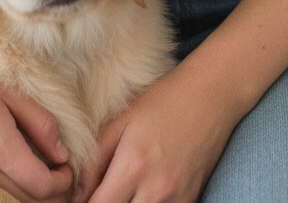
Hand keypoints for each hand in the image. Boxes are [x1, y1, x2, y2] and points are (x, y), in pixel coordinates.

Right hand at [0, 5, 73, 202]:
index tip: (70, 167)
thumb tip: (61, 154)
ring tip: (43, 168)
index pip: (41, 187)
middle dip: (50, 192)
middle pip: (25, 199)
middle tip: (62, 171)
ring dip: (29, 190)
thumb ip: (40, 123)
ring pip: (6, 196)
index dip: (63, 182)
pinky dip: (8, 183)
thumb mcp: (12, 90)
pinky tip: (17, 163)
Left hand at [74, 65, 235, 202]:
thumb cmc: (163, 100)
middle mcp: (156, 190)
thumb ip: (93, 160)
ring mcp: (177, 199)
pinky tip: (140, 193)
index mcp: (133, 166)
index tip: (80, 197)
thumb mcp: (121, 120)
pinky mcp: (190, 200)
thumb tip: (76, 194)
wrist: (212, 94)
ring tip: (120, 192)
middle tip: (101, 192)